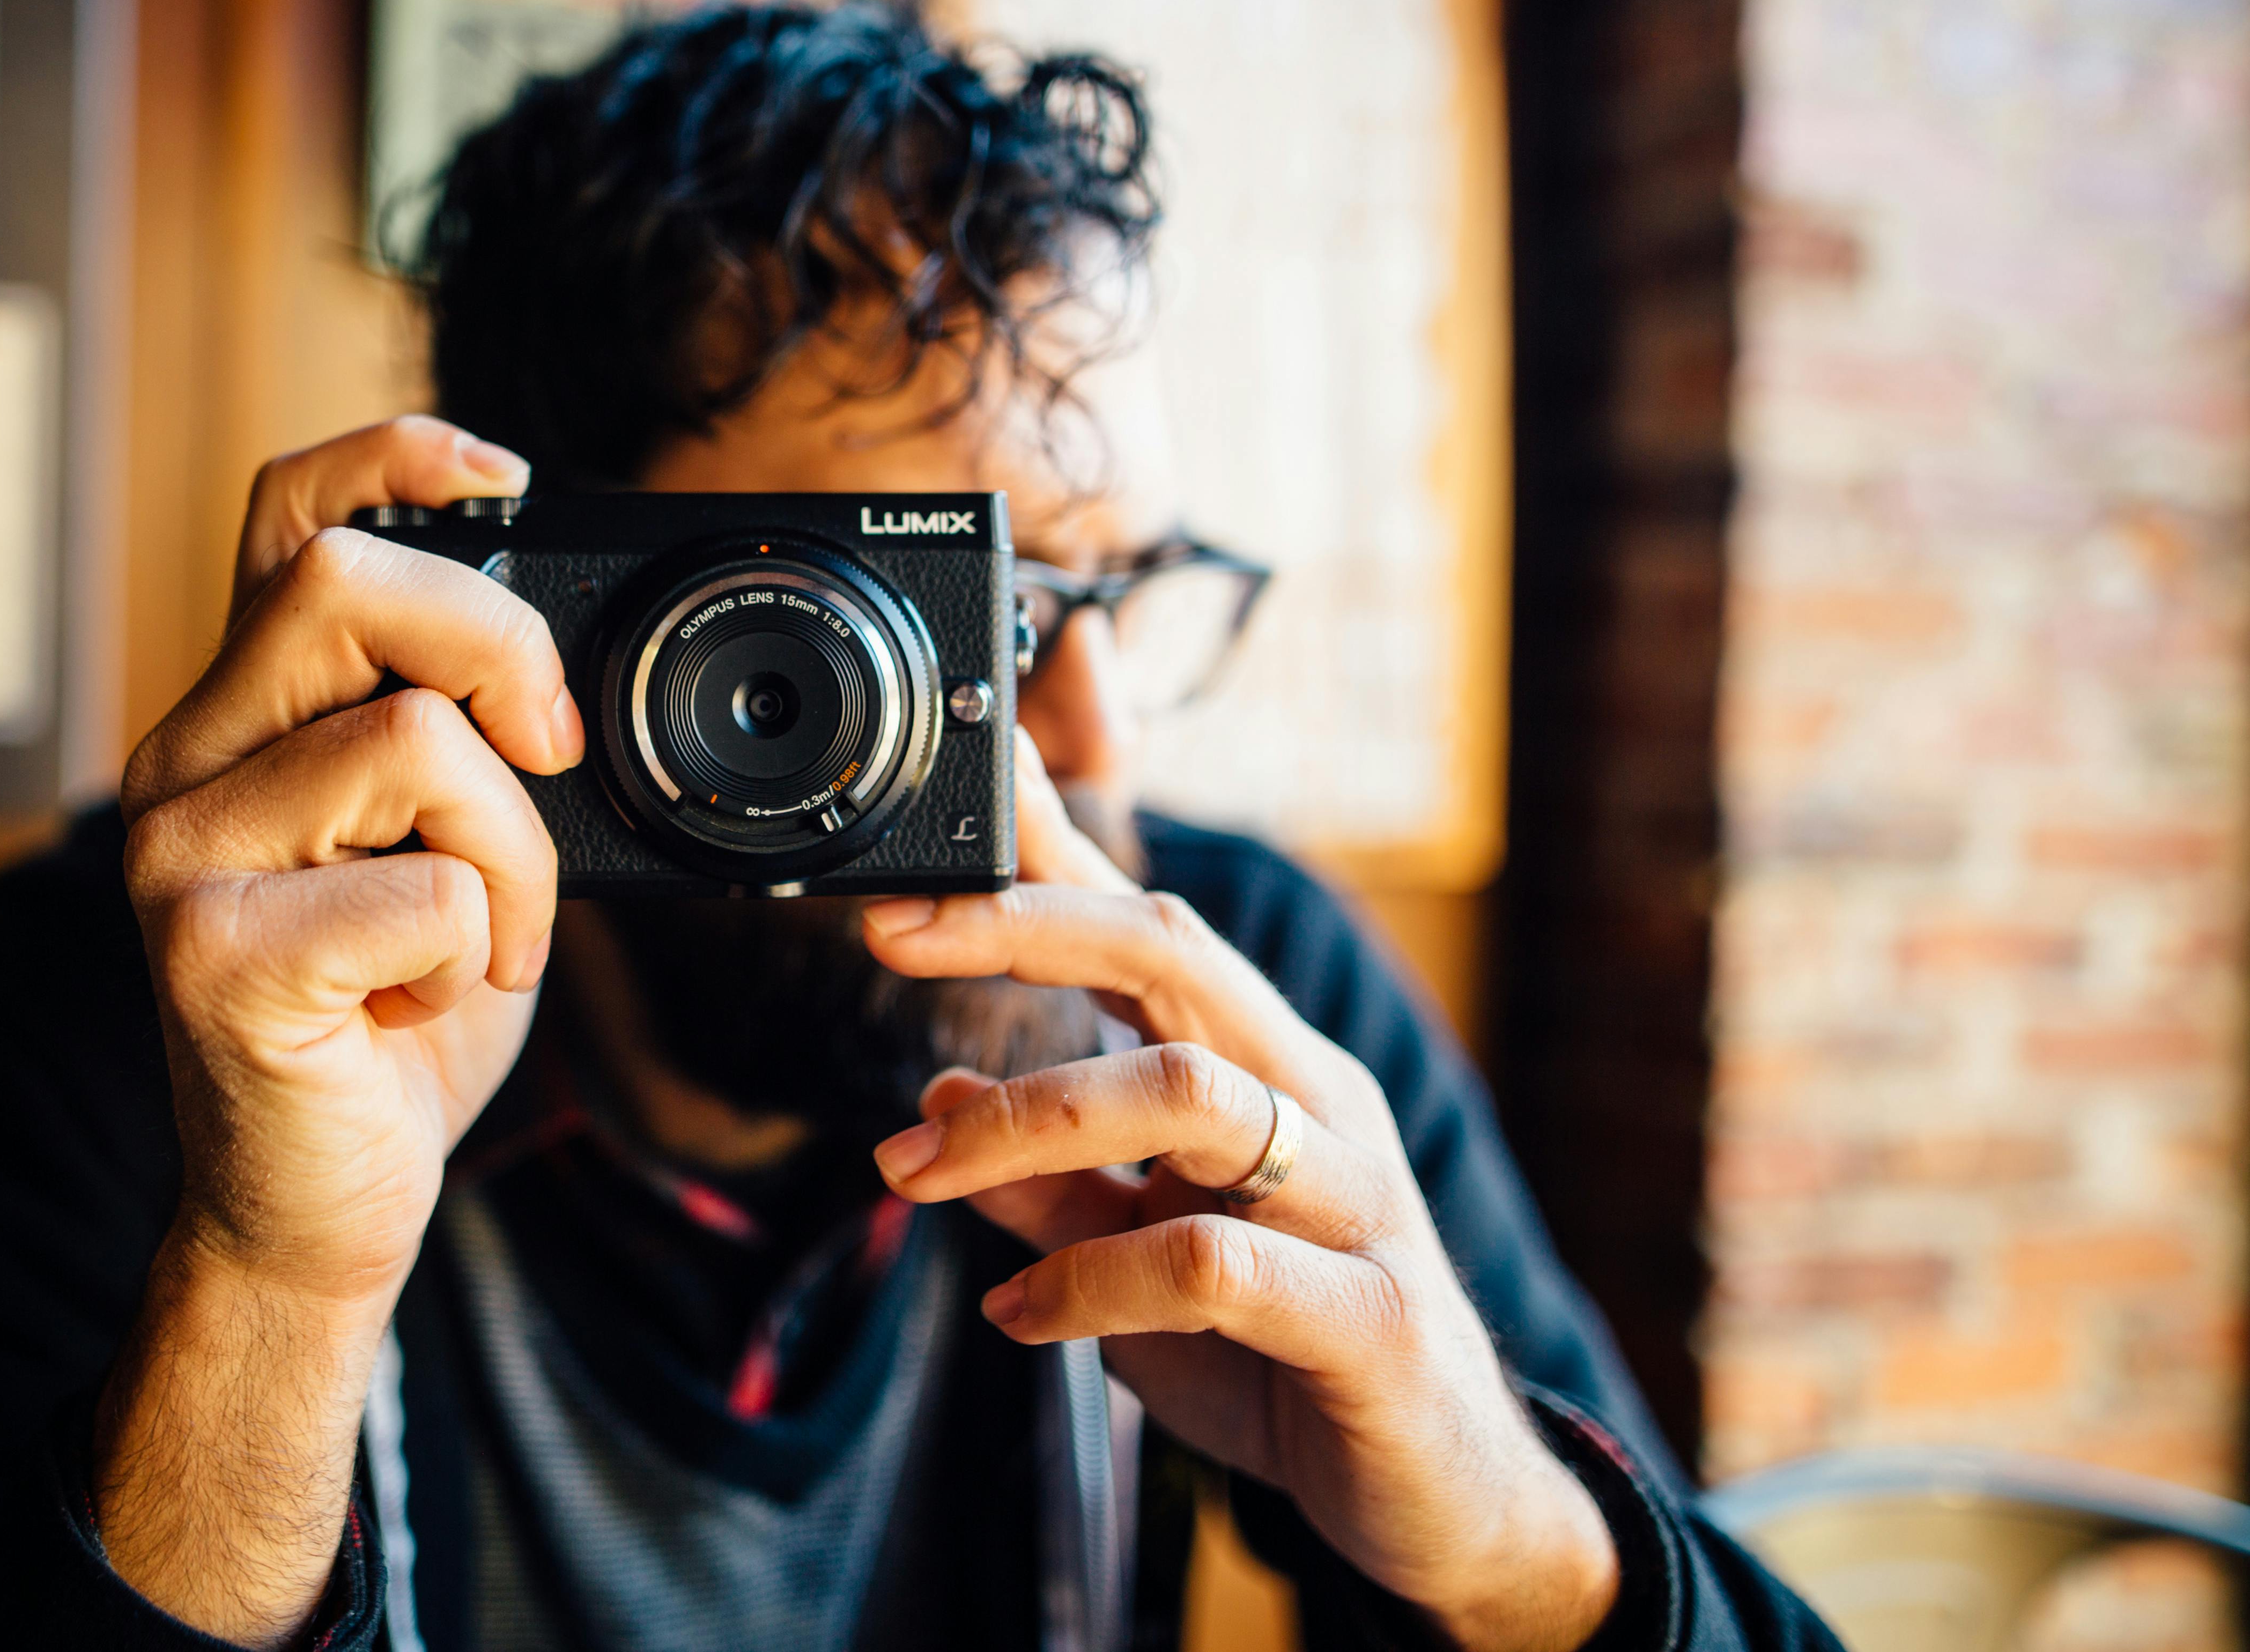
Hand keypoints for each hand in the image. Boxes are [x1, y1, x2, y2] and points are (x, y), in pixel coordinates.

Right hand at [94, 416, 581, 1643]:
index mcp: (245, 718)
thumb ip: (465, 737)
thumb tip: (563, 661)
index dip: (397, 456)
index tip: (508, 477)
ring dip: (514, 847)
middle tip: (555, 752)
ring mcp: (178, 858)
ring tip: (489, 936)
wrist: (317, 1209)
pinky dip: (476, 947)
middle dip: (498, 646)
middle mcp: (184, 765)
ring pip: (406, 739)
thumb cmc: (391, 1019)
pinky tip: (427, 1006)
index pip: (289, 512)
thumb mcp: (446, 845)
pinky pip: (422, 891)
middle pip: (340, 581)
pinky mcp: (211, 960)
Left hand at [862, 745, 1618, 1651]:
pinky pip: (1215, 1266)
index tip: (926, 835)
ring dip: (1023, 1122)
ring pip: (1187, 1093)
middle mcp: (1321, 1105)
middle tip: (891, 937)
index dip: (1044, 864)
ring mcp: (1357, 1204)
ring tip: (908, 1173)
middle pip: (1173, 955)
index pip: (1151, 928)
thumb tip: (934, 1096)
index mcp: (1269, 1070)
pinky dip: (1090, 1282)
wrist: (1446, 1501)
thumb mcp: (1136, 1260)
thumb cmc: (1282, 1360)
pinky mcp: (1373, 1319)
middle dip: (1023, 928)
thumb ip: (1048, 1183)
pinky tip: (1018, 1316)